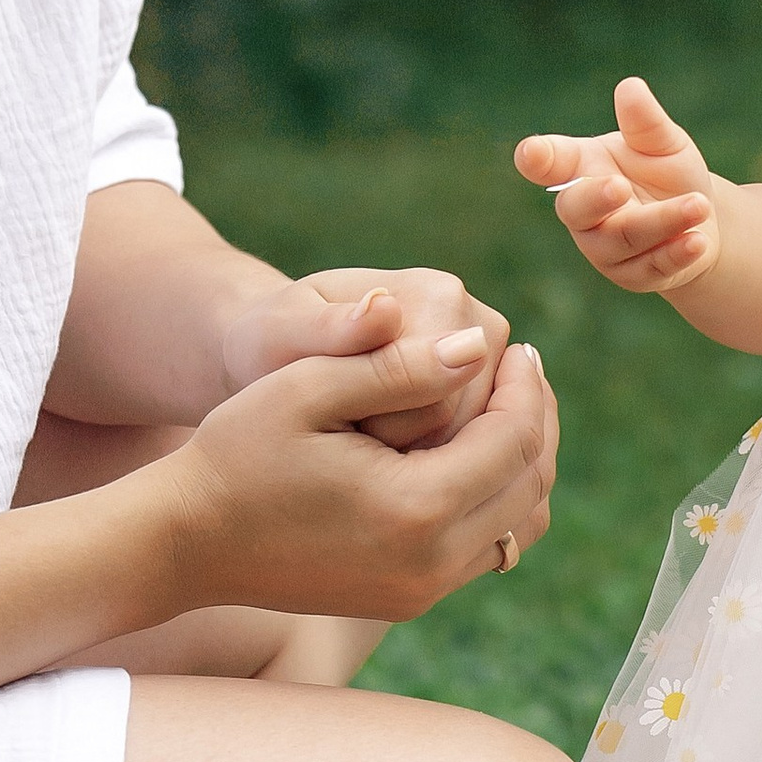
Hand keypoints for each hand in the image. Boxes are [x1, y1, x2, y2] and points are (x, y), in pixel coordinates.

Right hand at [164, 304, 557, 620]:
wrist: (186, 540)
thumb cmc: (237, 452)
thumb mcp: (310, 387)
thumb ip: (400, 365)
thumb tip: (480, 347)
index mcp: (415, 509)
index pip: (513, 440)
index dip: (527, 388)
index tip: (520, 348)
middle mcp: (430, 564)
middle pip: (529, 486)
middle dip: (537, 422)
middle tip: (524, 372)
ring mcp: (421, 593)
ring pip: (518, 526)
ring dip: (524, 464)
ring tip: (507, 408)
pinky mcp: (407, 601)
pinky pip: (485, 549)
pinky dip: (496, 499)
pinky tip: (471, 452)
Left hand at [220, 263, 510, 451]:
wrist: (284, 354)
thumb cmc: (273, 345)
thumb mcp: (282, 338)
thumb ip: (331, 328)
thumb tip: (385, 311)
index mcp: (440, 295)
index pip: (440, 400)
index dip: (383, 432)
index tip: (330, 428)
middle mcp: (479, 325)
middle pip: (463, 426)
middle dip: (400, 448)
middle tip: (340, 441)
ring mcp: (489, 364)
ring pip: (471, 447)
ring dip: (414, 461)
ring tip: (357, 447)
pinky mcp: (483, 397)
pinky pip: (470, 457)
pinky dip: (427, 466)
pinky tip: (381, 459)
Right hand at [516, 79, 720, 294]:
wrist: (699, 221)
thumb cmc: (667, 174)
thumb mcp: (663, 144)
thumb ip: (645, 121)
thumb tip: (631, 87)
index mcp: (581, 168)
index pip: (551, 163)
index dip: (537, 158)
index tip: (531, 152)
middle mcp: (585, 211)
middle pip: (576, 209)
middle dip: (595, 198)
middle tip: (618, 185)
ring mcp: (605, 248)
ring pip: (624, 238)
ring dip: (662, 221)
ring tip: (698, 203)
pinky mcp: (634, 275)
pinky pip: (652, 267)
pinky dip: (677, 253)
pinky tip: (698, 240)